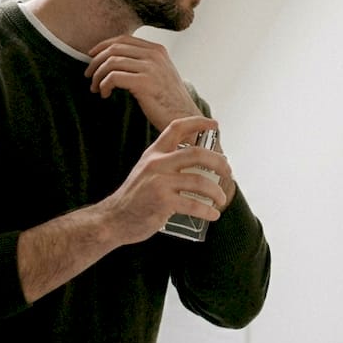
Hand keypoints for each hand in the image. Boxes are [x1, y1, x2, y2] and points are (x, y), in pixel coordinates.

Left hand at [86, 35, 201, 130]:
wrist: (186, 120)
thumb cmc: (170, 102)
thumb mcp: (161, 75)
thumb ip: (145, 63)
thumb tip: (116, 60)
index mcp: (157, 50)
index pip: (123, 39)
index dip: (103, 46)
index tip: (91, 56)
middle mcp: (154, 55)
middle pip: (114, 48)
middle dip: (96, 61)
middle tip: (89, 75)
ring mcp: (150, 67)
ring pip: (111, 62)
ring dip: (98, 75)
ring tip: (96, 88)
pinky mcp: (144, 82)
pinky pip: (113, 77)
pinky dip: (104, 85)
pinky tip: (105, 95)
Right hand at [101, 117, 231, 243]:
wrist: (114, 219)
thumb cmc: (134, 198)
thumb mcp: (146, 172)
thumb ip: (166, 165)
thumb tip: (197, 166)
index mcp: (154, 154)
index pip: (176, 128)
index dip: (197, 123)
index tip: (214, 125)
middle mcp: (157, 164)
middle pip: (197, 154)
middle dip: (218, 162)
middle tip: (228, 172)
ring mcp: (160, 182)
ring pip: (199, 181)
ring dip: (216, 191)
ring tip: (221, 199)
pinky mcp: (162, 202)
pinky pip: (193, 204)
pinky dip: (207, 210)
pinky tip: (213, 214)